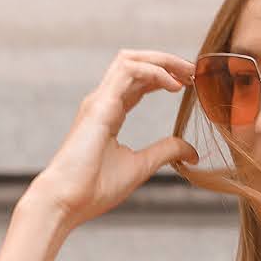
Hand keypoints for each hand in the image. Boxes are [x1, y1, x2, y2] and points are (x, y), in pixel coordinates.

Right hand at [19, 49, 199, 231]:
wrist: (66, 201)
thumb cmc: (94, 188)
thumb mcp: (141, 166)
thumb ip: (165, 152)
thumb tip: (191, 152)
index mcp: (109, 113)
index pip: (138, 81)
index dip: (164, 76)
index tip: (190, 84)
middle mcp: (103, 101)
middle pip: (134, 62)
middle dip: (166, 61)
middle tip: (193, 71)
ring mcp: (98, 100)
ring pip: (129, 60)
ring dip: (161, 60)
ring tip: (187, 72)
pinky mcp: (99, 105)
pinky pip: (127, 71)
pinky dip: (153, 72)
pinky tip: (173, 85)